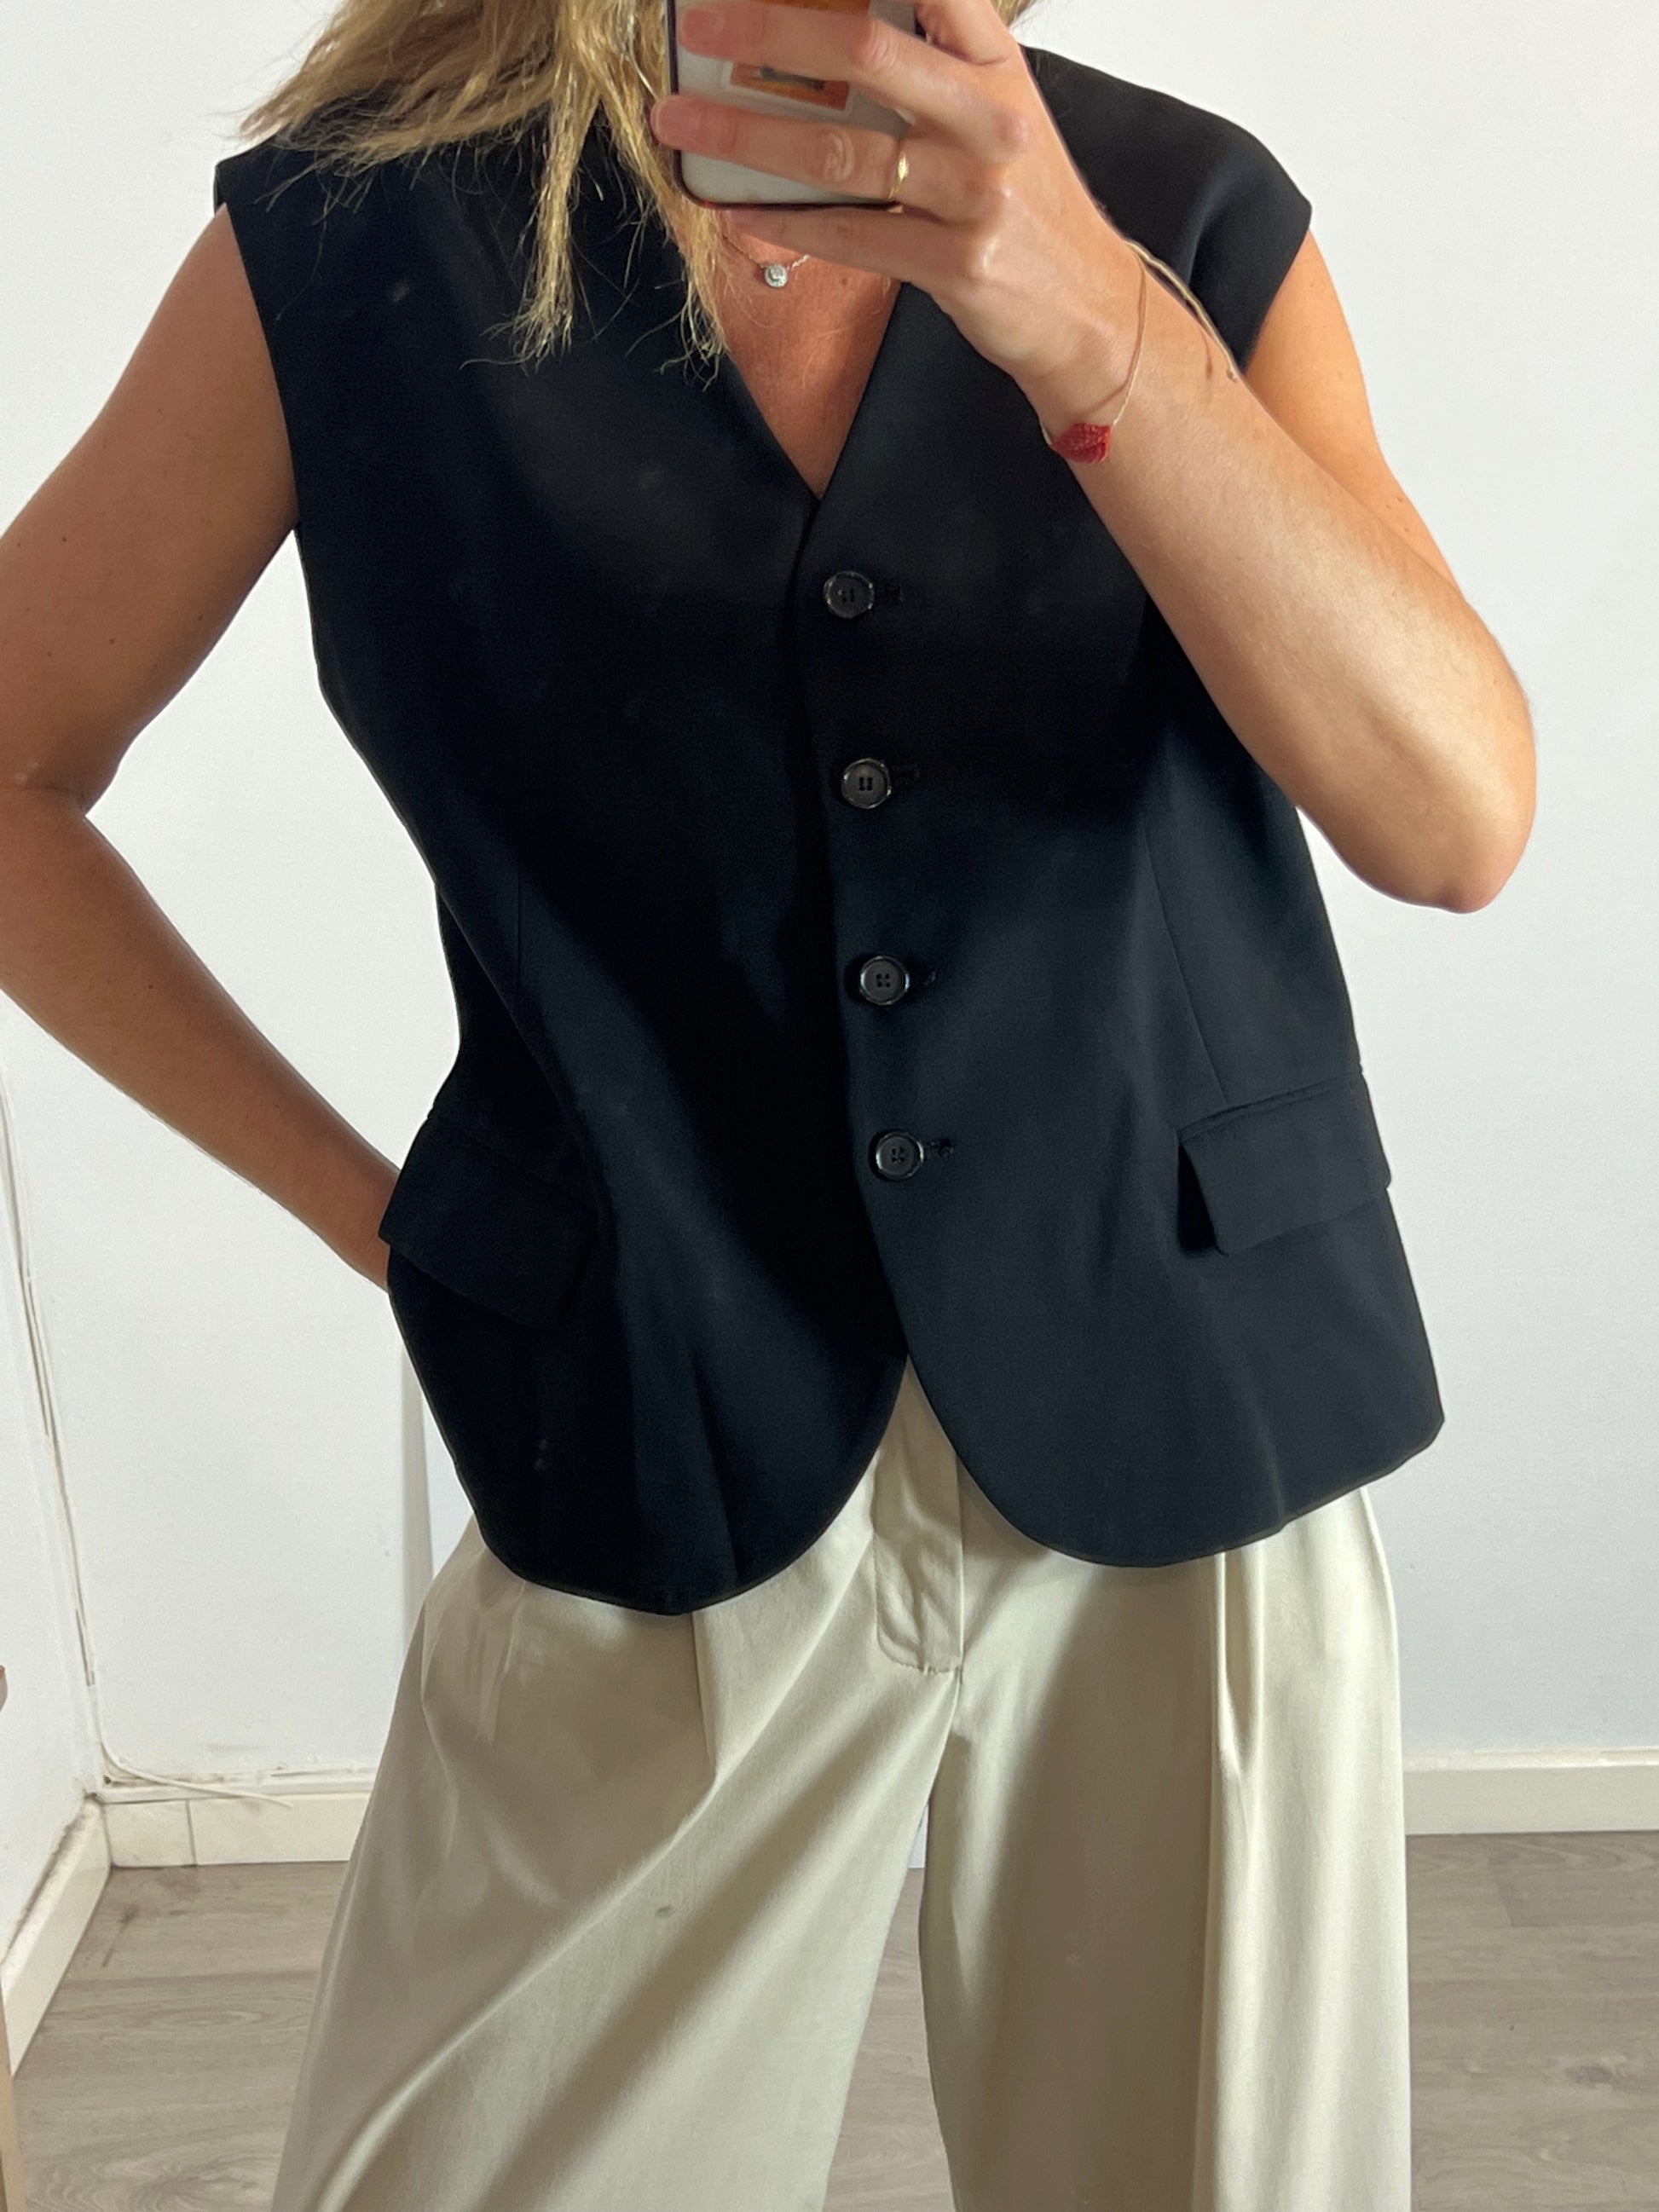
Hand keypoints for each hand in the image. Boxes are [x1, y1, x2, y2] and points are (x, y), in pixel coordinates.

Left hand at [650, 0, 1140, 405]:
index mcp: (998, 64)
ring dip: (746, 134)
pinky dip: (783, 222)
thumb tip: (817, 46)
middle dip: (769, 32)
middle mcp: (991, 117)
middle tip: (701, 27)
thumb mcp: (997, 117)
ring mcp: (976, 193)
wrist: (1088, 310)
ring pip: (841, 153)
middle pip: (865, 50)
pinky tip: (735, 209)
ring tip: (681, 123)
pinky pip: (850, 235)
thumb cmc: (1026, 209)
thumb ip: (930, 71)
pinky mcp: (958, 264)